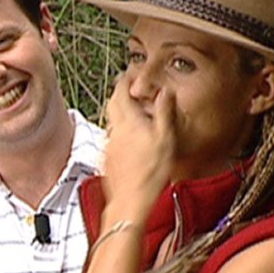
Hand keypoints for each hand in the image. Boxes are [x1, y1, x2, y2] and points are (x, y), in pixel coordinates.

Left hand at [102, 76, 175, 216]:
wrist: (130, 200)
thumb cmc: (150, 172)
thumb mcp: (166, 138)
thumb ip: (164, 112)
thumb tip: (165, 92)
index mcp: (127, 121)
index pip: (121, 91)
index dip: (126, 79)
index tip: (131, 72)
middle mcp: (114, 129)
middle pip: (113, 103)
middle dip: (121, 92)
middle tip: (131, 87)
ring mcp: (109, 143)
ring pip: (112, 119)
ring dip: (121, 111)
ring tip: (135, 110)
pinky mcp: (108, 156)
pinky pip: (113, 135)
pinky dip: (121, 129)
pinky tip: (131, 137)